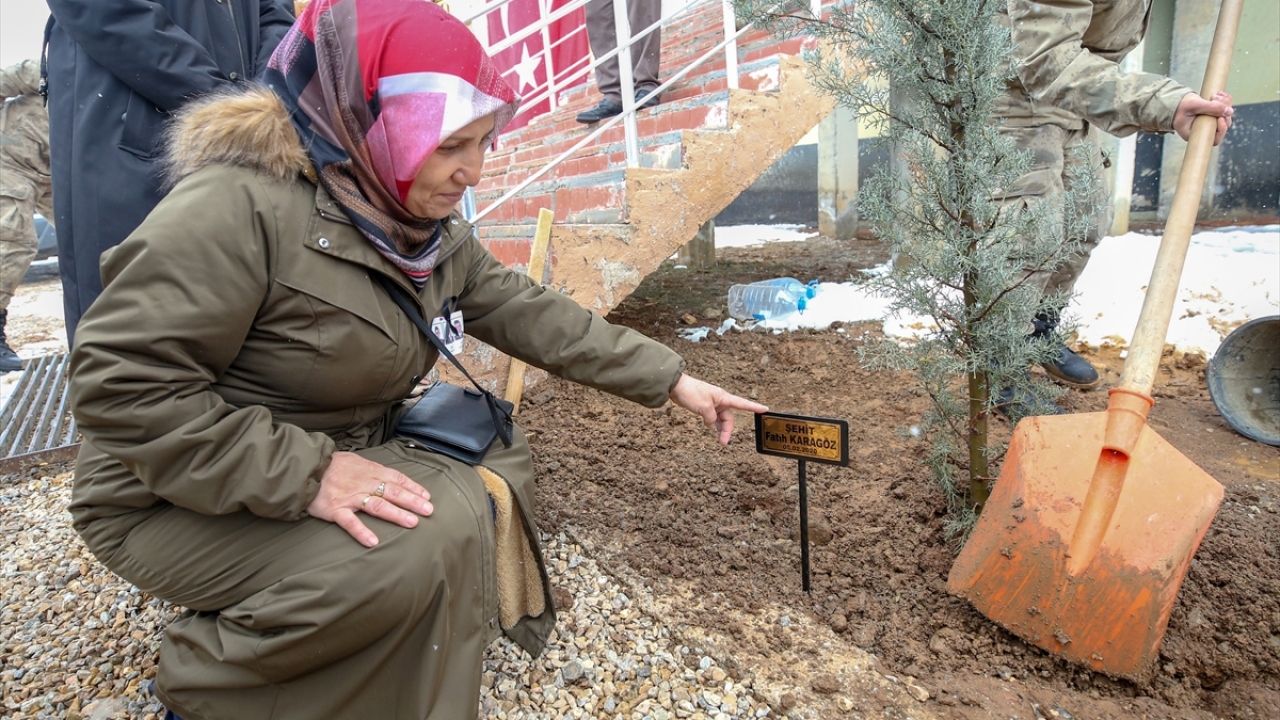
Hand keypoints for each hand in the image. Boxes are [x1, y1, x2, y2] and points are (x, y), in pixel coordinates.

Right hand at [307, 451, 433, 546]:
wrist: (304, 468)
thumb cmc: (331, 465)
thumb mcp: (355, 460)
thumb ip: (371, 470)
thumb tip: (388, 476)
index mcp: (369, 471)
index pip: (396, 478)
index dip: (413, 487)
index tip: (427, 496)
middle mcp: (363, 483)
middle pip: (393, 492)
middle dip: (412, 501)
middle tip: (429, 510)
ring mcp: (350, 497)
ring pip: (377, 505)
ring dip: (396, 514)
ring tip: (412, 523)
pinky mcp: (335, 509)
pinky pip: (350, 522)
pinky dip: (361, 531)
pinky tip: (373, 541)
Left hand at [669, 374, 768, 444]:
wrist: (676, 387)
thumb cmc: (691, 392)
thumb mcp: (704, 407)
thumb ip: (711, 418)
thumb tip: (712, 424)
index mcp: (723, 397)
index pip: (742, 403)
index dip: (754, 407)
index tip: (765, 409)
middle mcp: (720, 400)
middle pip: (729, 418)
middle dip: (727, 430)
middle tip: (723, 443)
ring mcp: (712, 404)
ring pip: (721, 419)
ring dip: (720, 429)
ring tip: (720, 440)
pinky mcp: (705, 407)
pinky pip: (713, 418)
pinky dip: (713, 424)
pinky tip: (711, 429)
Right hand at [1173, 91, 1232, 145]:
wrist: (1176, 102)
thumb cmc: (1180, 107)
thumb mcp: (1193, 105)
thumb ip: (1211, 108)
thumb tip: (1230, 111)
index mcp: (1197, 134)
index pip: (1215, 139)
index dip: (1222, 129)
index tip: (1220, 117)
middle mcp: (1205, 131)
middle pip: (1223, 125)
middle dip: (1224, 111)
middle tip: (1217, 99)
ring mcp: (1210, 123)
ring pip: (1225, 116)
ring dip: (1225, 104)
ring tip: (1216, 95)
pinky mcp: (1212, 115)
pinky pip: (1224, 110)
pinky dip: (1224, 101)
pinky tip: (1219, 94)